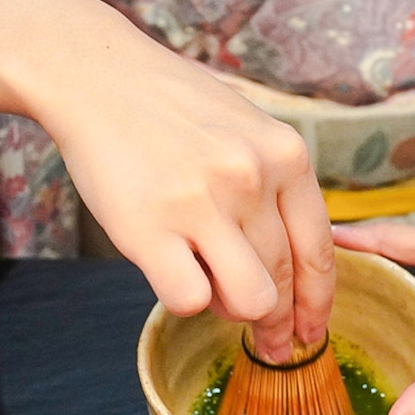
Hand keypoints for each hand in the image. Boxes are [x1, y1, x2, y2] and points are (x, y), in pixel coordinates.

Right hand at [0, 0, 335, 360]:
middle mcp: (253, 179)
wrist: (95, 74)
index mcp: (286, 154)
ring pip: (249, 300)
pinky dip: (186, 299)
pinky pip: (189, 300)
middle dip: (279, 322)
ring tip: (212, 289)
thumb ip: (276, 182)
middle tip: (269, 339)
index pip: (320, 251)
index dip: (318, 301)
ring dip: (233, 310)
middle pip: (285, 280)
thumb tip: (298, 259)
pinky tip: (173, 273)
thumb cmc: (171, 104)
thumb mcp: (247, 125)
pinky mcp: (149, 228)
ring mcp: (203, 204)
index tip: (312, 328)